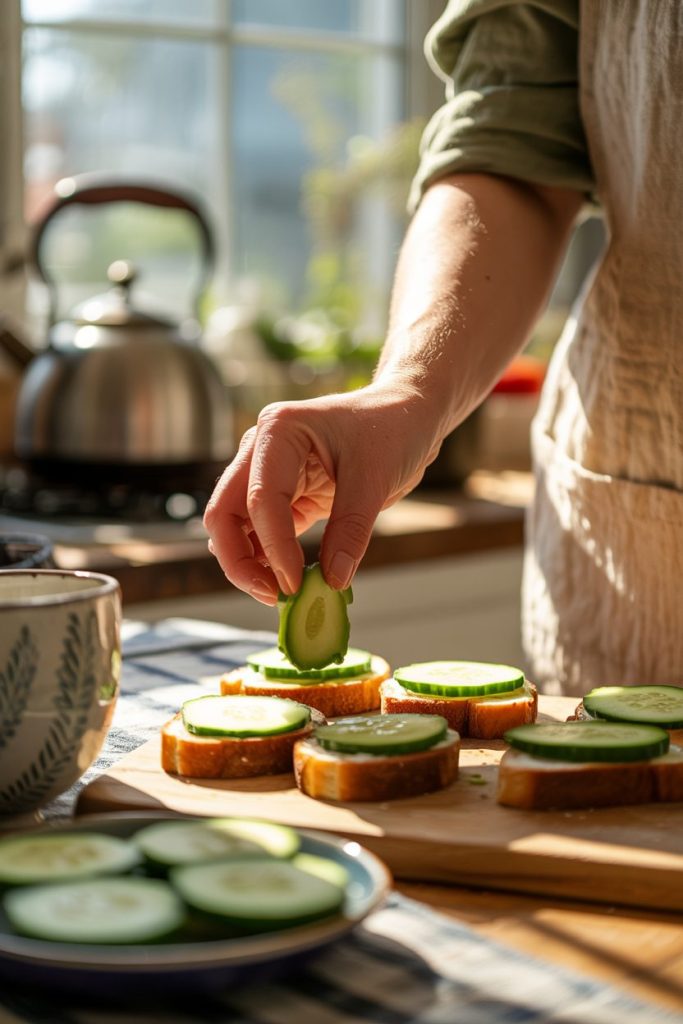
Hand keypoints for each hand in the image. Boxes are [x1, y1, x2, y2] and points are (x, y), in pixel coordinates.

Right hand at [203, 381, 440, 602]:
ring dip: (250, 563)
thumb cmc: (393, 429)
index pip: (260, 498)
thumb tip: (332, 581)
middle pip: (225, 512)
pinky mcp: (284, 496)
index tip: (294, 584)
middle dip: (240, 559)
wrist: (408, 415)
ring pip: (236, 527)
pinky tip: (288, 582)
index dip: (274, 546)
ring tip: (282, 595)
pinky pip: (262, 533)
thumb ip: (351, 530)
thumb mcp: (377, 478)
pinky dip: (269, 560)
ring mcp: (268, 473)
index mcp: (278, 431)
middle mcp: (261, 450)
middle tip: (274, 595)